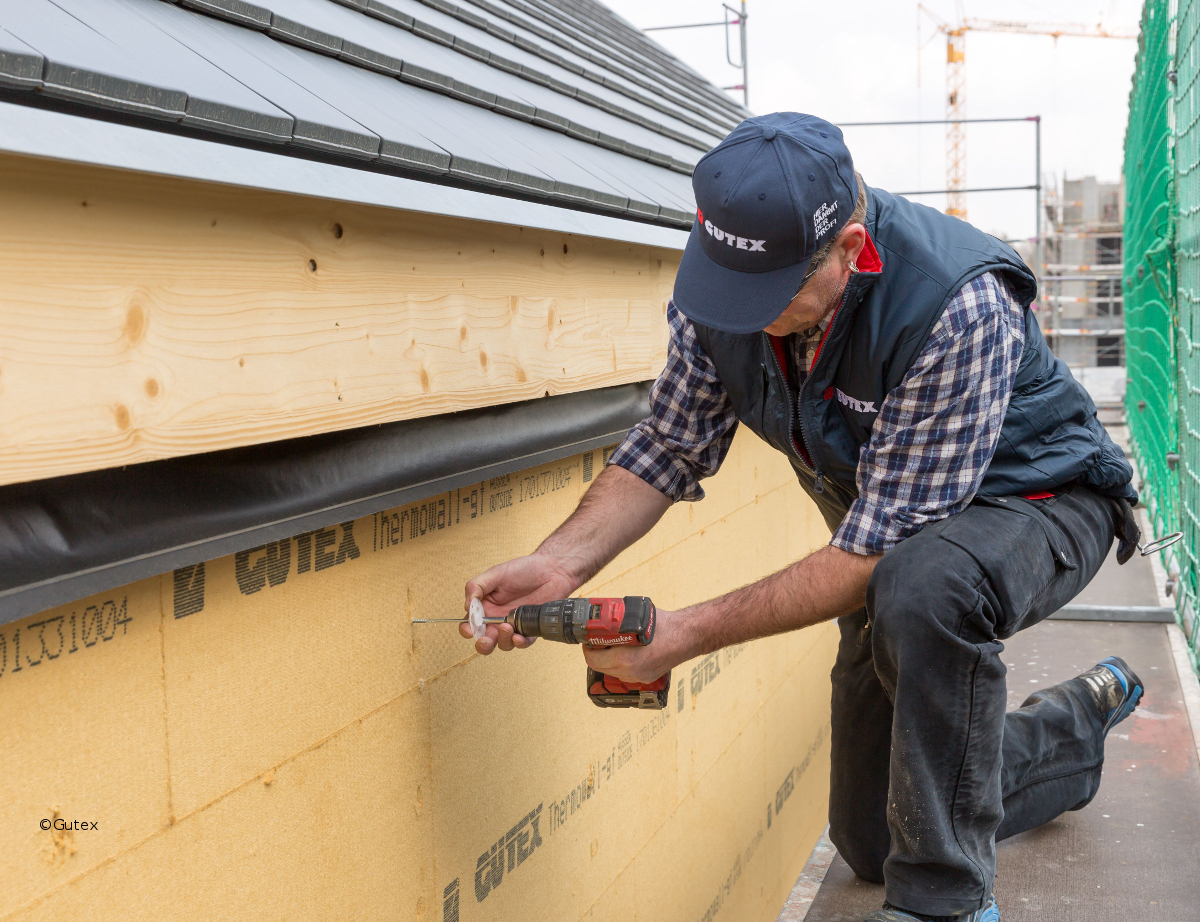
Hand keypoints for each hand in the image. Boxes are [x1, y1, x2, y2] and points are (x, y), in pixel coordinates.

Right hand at [462, 553, 580, 653]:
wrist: (551, 570)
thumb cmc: (523, 569)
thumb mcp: (495, 573)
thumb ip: (477, 586)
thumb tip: (467, 605)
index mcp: (485, 606)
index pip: (470, 623)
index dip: (467, 629)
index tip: (470, 628)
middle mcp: (497, 618)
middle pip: (484, 639)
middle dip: (482, 644)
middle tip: (485, 640)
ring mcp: (514, 625)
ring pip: (502, 644)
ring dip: (502, 640)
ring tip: (507, 626)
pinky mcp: (530, 629)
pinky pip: (523, 642)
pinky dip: (519, 643)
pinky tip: (518, 636)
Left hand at [581, 607, 692, 684]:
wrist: (687, 636)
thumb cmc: (664, 626)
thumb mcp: (635, 619)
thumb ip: (616, 622)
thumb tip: (601, 617)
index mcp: (625, 659)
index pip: (593, 659)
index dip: (587, 649)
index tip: (588, 640)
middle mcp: (631, 672)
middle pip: (600, 667)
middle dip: (596, 654)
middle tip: (597, 642)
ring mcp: (639, 677)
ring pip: (613, 672)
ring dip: (608, 661)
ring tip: (611, 647)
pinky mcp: (646, 678)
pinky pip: (625, 674)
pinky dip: (620, 665)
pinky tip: (625, 653)